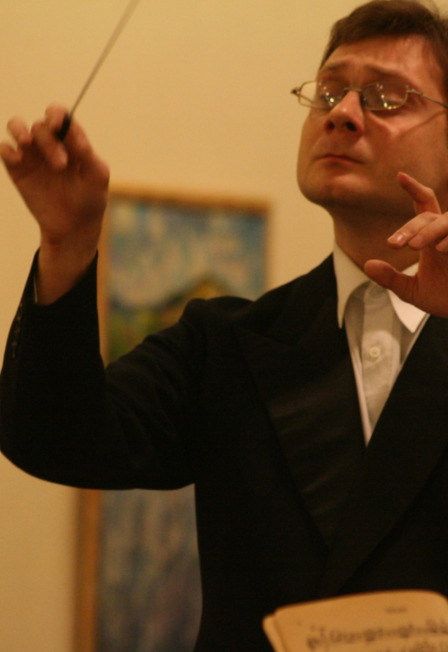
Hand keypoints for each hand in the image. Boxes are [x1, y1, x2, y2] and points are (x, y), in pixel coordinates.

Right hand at [0, 105, 109, 301]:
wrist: (73, 227)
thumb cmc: (90, 199)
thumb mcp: (97, 176)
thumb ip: (87, 153)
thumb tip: (74, 132)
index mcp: (70, 140)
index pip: (60, 117)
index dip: (56, 115)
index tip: (57, 125)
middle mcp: (49, 143)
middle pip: (41, 126)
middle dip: (50, 141)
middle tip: (61, 165)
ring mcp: (32, 155)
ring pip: (17, 127)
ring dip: (19, 129)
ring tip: (26, 142)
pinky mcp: (17, 169)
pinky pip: (5, 150)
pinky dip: (7, 149)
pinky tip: (17, 158)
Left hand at [365, 172, 447, 317]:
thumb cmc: (444, 298)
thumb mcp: (412, 291)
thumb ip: (390, 279)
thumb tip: (368, 265)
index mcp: (432, 239)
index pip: (424, 208)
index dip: (414, 190)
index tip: (400, 176)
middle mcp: (447, 235)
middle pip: (429, 216)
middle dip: (410, 228)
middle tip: (395, 244)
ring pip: (446, 221)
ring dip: (430, 230)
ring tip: (415, 246)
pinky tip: (441, 249)